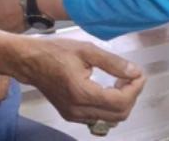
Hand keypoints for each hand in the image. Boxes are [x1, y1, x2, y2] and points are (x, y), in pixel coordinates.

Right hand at [18, 38, 145, 124]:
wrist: (29, 61)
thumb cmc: (54, 52)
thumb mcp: (87, 50)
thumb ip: (113, 63)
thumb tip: (134, 72)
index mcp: (81, 92)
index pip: (120, 101)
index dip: (135, 88)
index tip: (139, 73)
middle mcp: (77, 109)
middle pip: (119, 115)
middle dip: (131, 95)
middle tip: (131, 76)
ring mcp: (74, 115)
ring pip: (110, 119)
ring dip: (122, 102)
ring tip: (121, 80)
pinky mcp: (71, 115)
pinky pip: (99, 118)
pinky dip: (110, 106)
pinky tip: (109, 88)